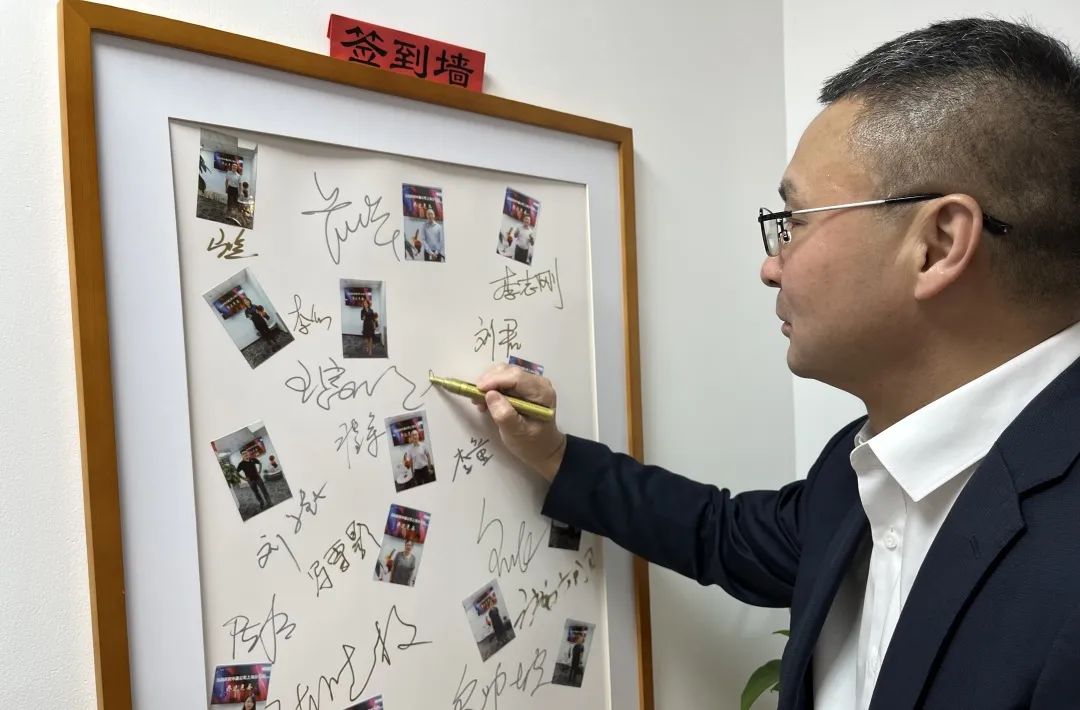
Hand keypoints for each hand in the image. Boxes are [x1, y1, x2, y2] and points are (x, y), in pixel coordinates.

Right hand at [475, 363, 565, 481]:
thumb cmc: (532, 443)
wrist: (543, 448)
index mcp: (542, 393)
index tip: (478, 390)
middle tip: (476, 398)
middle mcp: (538, 383)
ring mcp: (530, 383)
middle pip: (509, 371)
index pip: (517, 377)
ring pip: (504, 372)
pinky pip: (504, 379)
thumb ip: (505, 415)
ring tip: (480, 402)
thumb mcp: (517, 434)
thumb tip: (490, 395)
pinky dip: (492, 387)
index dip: (495, 380)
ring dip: (488, 384)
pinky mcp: (523, 386)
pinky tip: (486, 402)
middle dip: (489, 381)